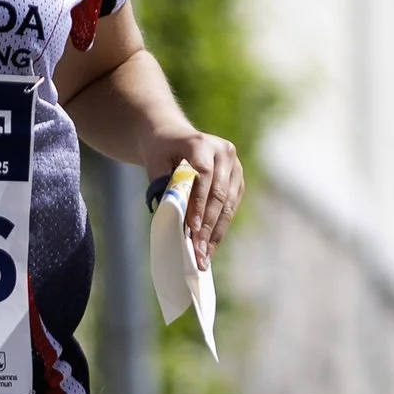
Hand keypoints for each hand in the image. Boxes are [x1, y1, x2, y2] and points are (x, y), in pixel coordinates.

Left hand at [150, 131, 243, 263]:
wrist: (174, 137)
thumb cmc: (161, 152)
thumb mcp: (155, 162)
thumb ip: (163, 184)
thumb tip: (173, 216)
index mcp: (202, 143)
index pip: (203, 175)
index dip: (198, 203)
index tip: (191, 228)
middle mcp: (224, 153)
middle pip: (219, 194)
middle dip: (207, 226)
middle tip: (198, 251)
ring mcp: (235, 167)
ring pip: (228, 205)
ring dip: (215, 233)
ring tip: (204, 256)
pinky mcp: (238, 181)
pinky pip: (231, 209)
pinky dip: (219, 228)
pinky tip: (210, 246)